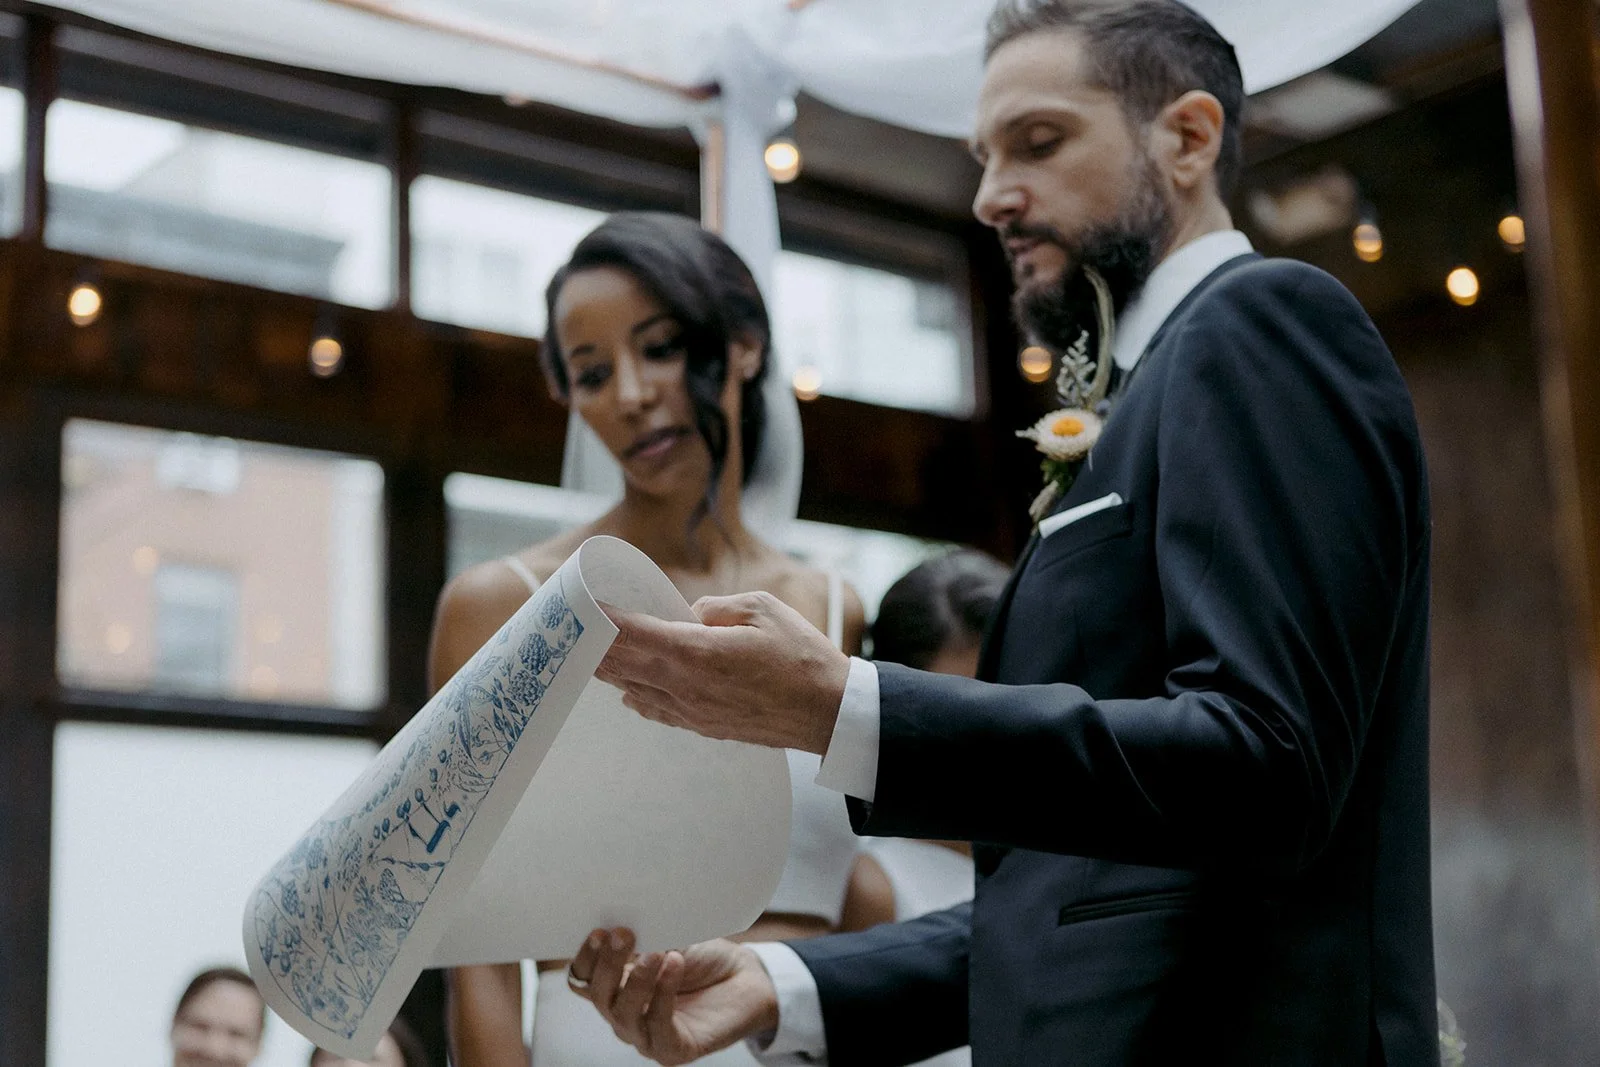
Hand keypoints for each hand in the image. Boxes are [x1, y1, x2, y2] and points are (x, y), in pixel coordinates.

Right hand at [567, 928, 779, 1065]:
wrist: (744, 978)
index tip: (599, 931)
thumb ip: (644, 935)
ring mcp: (644, 1035)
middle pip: (598, 995)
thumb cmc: (703, 959)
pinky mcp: (671, 1050)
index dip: (585, 956)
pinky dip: (664, 993)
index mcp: (615, 985)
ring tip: (657, 953)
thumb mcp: (669, 938)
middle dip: (608, 964)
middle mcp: (623, 1013)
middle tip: (624, 935)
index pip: (583, 977)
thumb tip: (622, 920)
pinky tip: (674, 966)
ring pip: (623, 1013)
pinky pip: (658, 1025)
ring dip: (638, 980)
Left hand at [595, 591, 850, 754]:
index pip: (633, 633)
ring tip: (587, 654)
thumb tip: (690, 616)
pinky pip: (658, 709)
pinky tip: (626, 690)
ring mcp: (692, 710)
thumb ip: (716, 607)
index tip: (578, 606)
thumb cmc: (802, 656)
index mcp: (697, 651)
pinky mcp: (704, 726)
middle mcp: (686, 685)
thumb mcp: (762, 609)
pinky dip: (637, 694)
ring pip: (635, 688)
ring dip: (611, 671)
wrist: (828, 713)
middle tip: (569, 629)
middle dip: (594, 644)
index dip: (602, 619)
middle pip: (624, 663)